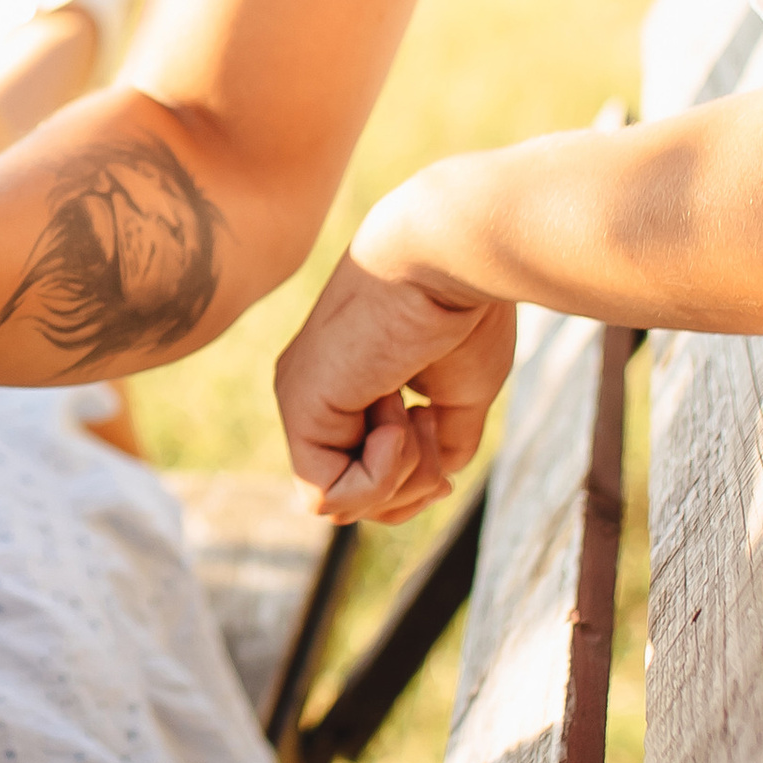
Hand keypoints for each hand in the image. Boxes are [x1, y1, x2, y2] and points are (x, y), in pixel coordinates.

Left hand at [274, 250, 515, 523]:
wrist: (452, 259)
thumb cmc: (463, 310)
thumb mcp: (459, 395)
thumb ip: (440, 443)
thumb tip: (432, 484)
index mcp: (345, 385)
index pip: (362, 472)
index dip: (412, 481)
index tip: (441, 433)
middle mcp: (313, 393)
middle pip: (353, 496)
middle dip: (410, 485)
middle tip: (432, 424)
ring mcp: (300, 399)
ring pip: (340, 503)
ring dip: (400, 477)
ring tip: (419, 415)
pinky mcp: (299, 406)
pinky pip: (326, 495)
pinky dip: (378, 476)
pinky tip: (398, 420)